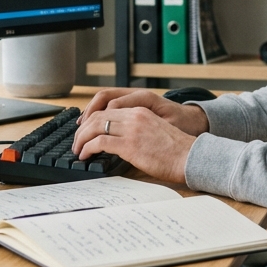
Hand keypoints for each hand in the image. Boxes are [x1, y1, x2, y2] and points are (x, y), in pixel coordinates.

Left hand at [72, 106, 196, 183]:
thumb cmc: (176, 150)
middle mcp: (134, 116)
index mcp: (141, 111)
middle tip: (77, 141)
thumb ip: (137, 130)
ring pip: (95, 127)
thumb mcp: (155, 131)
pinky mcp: (130, 145)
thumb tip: (120, 142)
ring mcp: (131, 130)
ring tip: (78, 149)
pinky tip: (85, 155)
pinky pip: (100, 142)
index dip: (92, 119)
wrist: (190, 157)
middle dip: (82, 129)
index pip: (108, 109)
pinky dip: (88, 148)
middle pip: (98, 116)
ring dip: (81, 139)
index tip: (85, 130)